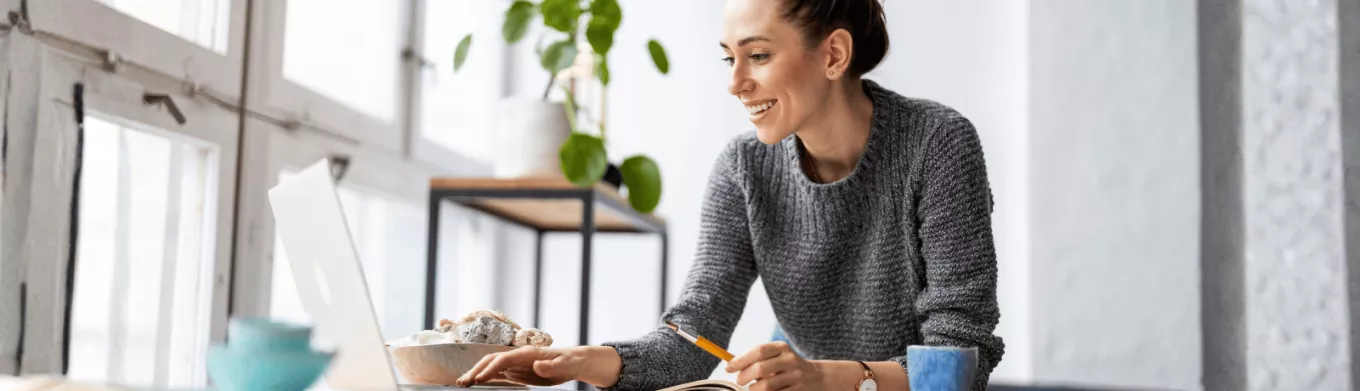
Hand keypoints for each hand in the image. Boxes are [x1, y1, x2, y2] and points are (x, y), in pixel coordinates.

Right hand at [455, 346, 582, 386]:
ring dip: (476, 373)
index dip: (491, 368)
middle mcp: (518, 356)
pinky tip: (476, 383)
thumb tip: (537, 365)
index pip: (504, 359)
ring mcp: (516, 363)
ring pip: (491, 366)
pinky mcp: (517, 370)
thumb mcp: (564, 365)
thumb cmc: (570, 362)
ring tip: (463, 383)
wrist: (574, 361)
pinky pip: (498, 373)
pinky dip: (485, 377)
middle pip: (492, 360)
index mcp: (527, 353)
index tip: (479, 379)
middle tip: (462, 382)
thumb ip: (550, 366)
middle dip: (476, 370)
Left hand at [724, 342, 827, 390]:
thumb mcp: (777, 356)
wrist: (817, 377)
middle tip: (739, 381)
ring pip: (766, 386)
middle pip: (760, 369)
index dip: (740, 360)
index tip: (728, 368)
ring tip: (752, 389)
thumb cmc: (787, 366)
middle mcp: (790, 360)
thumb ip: (757, 359)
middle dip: (744, 377)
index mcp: (782, 347)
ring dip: (753, 389)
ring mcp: (795, 376)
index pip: (758, 351)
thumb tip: (731, 365)